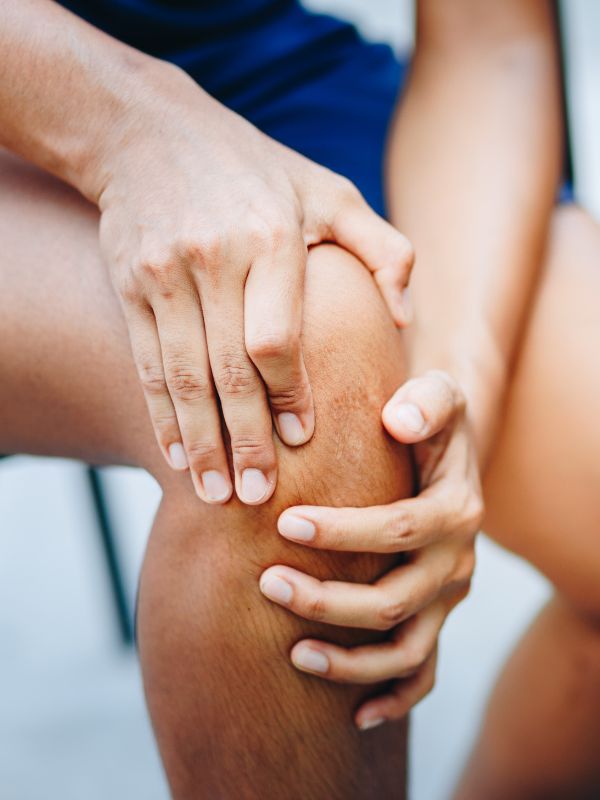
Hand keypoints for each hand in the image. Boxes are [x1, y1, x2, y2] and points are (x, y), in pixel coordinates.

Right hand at [94, 65, 413, 504]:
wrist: (149, 132)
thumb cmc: (255, 168)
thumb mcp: (328, 189)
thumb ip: (381, 249)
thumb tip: (404, 317)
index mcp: (271, 236)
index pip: (277, 338)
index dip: (288, 396)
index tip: (300, 442)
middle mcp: (214, 257)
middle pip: (228, 369)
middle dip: (244, 438)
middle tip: (258, 495)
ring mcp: (164, 272)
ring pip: (183, 376)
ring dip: (199, 442)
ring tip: (215, 494)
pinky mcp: (130, 285)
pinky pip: (147, 363)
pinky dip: (160, 415)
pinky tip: (174, 454)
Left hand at [259, 370, 482, 727]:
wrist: (443, 450)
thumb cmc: (426, 417)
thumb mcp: (437, 393)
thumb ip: (426, 400)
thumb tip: (397, 419)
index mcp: (456, 508)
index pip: (400, 528)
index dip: (345, 531)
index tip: (285, 523)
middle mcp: (457, 560)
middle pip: (397, 599)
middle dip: (330, 599)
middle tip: (269, 585)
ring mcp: (447, 597)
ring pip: (408, 648)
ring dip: (352, 659)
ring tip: (294, 655)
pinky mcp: (436, 618)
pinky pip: (423, 672)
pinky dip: (393, 697)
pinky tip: (354, 715)